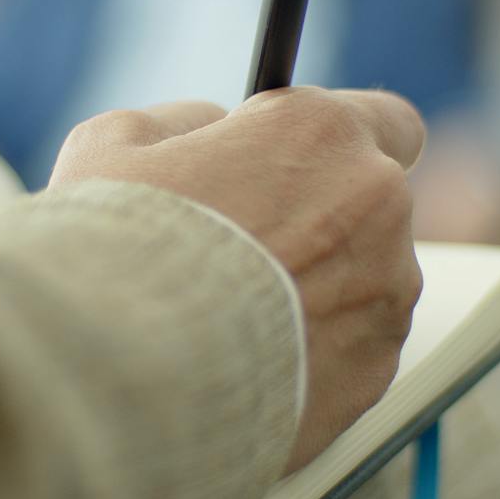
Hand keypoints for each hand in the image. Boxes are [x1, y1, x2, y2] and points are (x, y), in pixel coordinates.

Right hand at [49, 89, 425, 471]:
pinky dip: (316, 354)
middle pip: (373, 207)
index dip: (340, 146)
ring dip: (320, 291)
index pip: (386, 118)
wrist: (117, 380)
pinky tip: (246, 360)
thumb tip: (209, 131)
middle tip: (247, 249)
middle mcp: (377, 206)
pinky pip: (355, 350)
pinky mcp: (375, 373)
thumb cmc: (113, 254)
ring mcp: (385, 295)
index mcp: (322, 133)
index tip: (303, 165)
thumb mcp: (115, 144)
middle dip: (322, 222)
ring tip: (233, 317)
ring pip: (367, 282)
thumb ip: (186, 124)